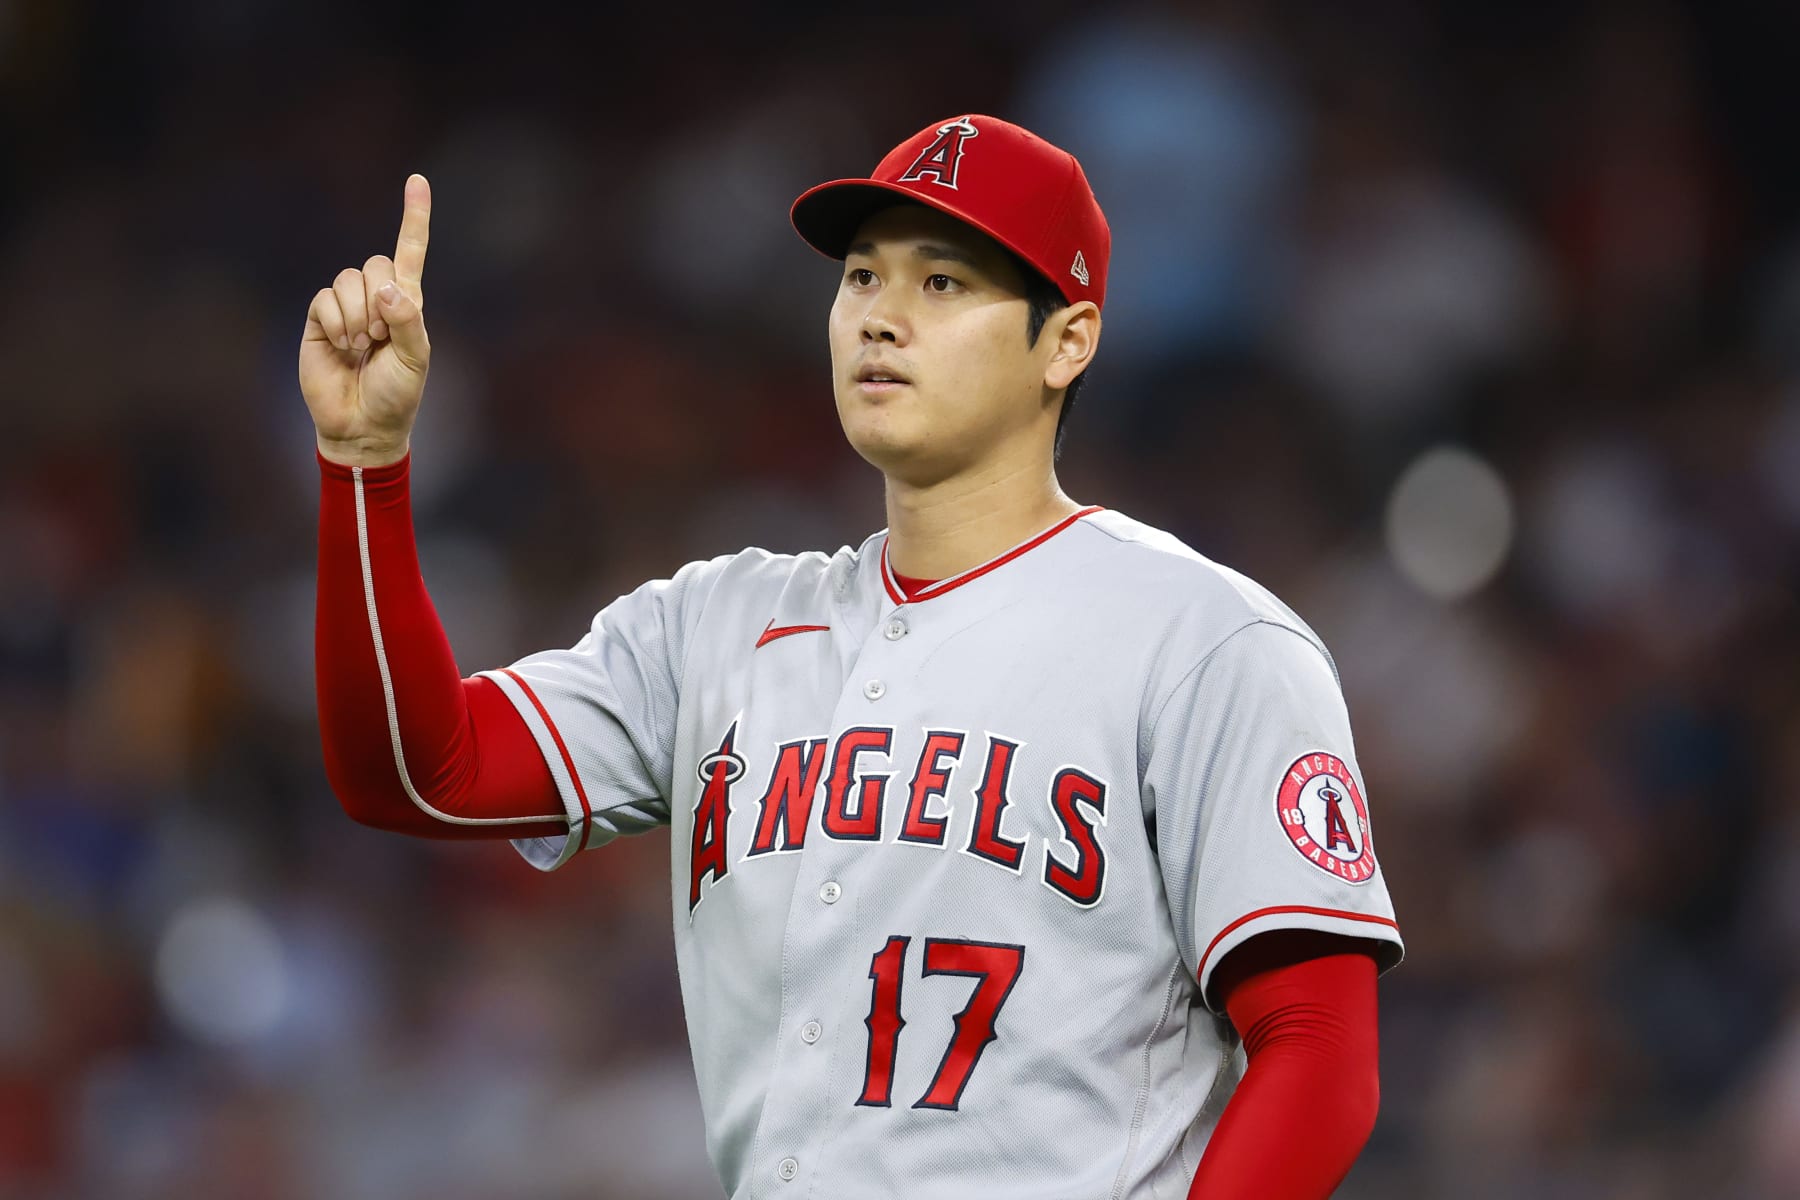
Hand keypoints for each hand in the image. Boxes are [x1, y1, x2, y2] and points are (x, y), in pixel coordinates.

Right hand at [300, 174, 432, 466]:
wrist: (361, 424)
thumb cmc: (396, 394)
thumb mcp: (414, 360)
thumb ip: (407, 322)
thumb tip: (388, 289)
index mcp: (408, 304)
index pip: (411, 252)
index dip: (414, 217)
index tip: (417, 180)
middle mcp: (376, 298)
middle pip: (376, 264)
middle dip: (380, 300)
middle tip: (381, 337)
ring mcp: (346, 307)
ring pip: (348, 279)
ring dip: (358, 315)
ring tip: (361, 346)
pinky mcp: (319, 318)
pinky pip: (325, 298)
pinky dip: (336, 321)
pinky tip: (341, 346)